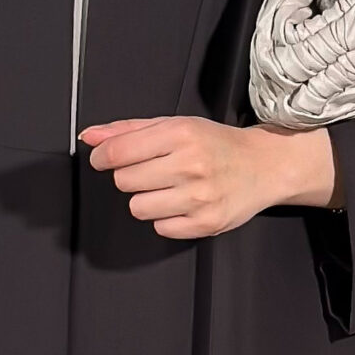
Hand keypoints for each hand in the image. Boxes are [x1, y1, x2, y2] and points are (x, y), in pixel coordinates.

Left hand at [80, 115, 339, 236]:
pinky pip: (161, 228)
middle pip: (124, 181)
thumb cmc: (217, 145)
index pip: (119, 152)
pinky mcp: (207, 223)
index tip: (104, 159)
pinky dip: (165, 218)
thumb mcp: (175, 126)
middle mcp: (191, 164)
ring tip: (168, 188)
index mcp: (181, 134)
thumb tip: (90, 137)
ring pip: (138, 208)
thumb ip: (128, 131)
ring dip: (146, 199)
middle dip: (131, 177)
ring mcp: (199, 197)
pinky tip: (182, 204)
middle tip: (151, 171)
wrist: (265, 166)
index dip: (103, 158)